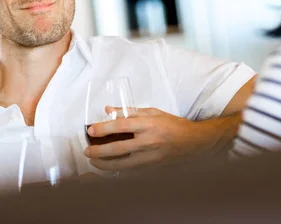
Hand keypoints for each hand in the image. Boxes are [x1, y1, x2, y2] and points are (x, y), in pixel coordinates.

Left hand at [84, 107, 208, 171]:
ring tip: (94, 162)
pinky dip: (118, 168)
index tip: (91, 131)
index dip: (104, 128)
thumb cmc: (172, 124)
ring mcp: (150, 156)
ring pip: (123, 163)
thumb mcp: (152, 112)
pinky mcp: (151, 167)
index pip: (122, 126)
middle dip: (100, 151)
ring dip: (105, 164)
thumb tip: (108, 110)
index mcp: (148, 124)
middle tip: (87, 151)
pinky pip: (131, 169)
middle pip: (119, 148)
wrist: (193, 142)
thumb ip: (129, 111)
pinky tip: (109, 167)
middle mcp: (148, 141)